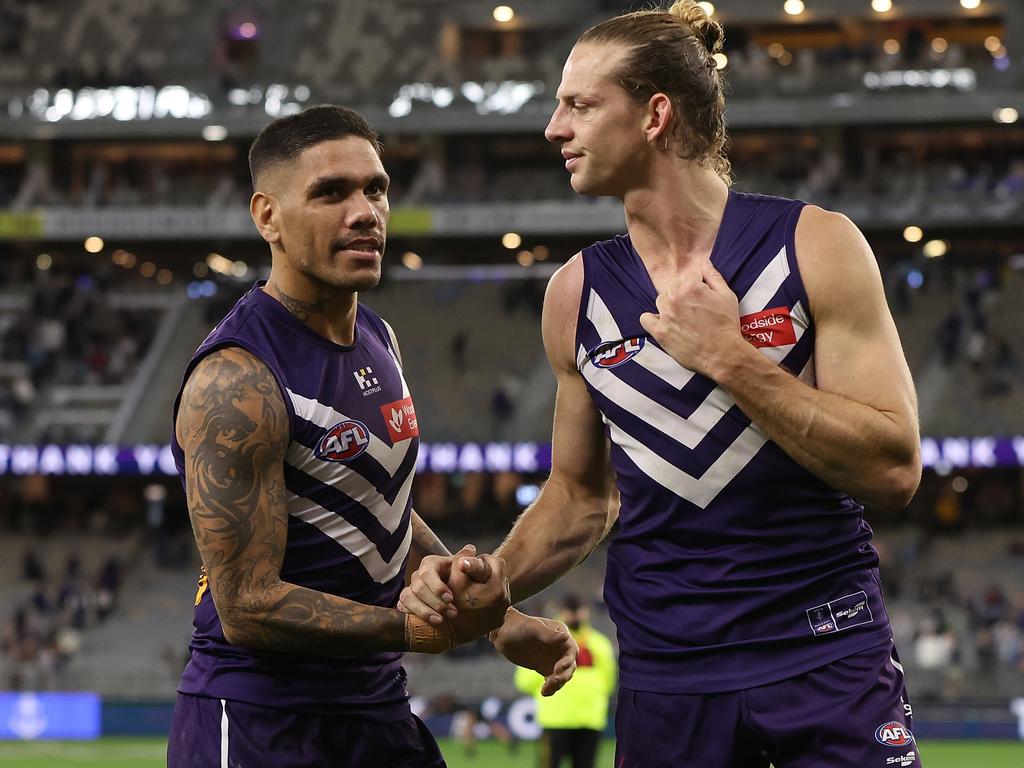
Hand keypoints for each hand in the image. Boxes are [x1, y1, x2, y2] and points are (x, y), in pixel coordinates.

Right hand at [398, 544, 493, 625]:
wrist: (465, 597)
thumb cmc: (469, 581)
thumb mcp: (475, 572)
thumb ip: (474, 563)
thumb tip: (470, 549)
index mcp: (432, 563)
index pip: (427, 572)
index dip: (437, 586)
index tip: (450, 598)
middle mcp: (420, 575)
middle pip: (418, 587)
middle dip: (434, 602)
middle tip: (451, 612)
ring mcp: (412, 588)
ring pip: (408, 597)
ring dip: (424, 611)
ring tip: (440, 621)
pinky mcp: (408, 602)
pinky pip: (402, 606)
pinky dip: (413, 614)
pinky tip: (426, 622)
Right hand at [444, 553, 511, 643]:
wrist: (447, 635)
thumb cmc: (450, 604)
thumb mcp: (455, 579)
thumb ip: (463, 560)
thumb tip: (470, 547)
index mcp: (497, 589)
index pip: (495, 562)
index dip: (481, 561)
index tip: (470, 565)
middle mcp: (505, 601)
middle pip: (499, 576)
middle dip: (485, 573)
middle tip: (471, 575)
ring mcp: (502, 613)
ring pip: (498, 589)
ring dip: (486, 586)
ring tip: (472, 589)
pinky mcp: (497, 621)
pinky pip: (496, 603)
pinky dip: (486, 599)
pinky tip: (474, 601)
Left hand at [491, 609, 576, 695]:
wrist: (502, 633)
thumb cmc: (518, 625)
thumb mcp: (533, 628)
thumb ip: (548, 634)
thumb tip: (565, 637)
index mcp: (561, 634)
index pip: (572, 650)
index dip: (568, 661)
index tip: (557, 669)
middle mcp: (559, 647)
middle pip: (570, 665)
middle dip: (564, 675)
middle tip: (552, 682)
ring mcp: (553, 658)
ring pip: (562, 675)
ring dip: (558, 684)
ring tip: (545, 690)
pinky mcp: (544, 667)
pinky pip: (552, 680)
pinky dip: (551, 688)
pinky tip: (544, 692)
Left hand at [639, 260, 746, 378]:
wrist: (723, 354)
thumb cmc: (727, 325)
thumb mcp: (727, 296)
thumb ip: (713, 276)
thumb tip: (704, 261)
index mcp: (692, 287)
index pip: (688, 276)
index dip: (697, 285)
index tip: (702, 296)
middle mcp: (675, 299)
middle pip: (672, 286)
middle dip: (682, 293)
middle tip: (694, 308)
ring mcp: (666, 316)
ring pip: (660, 300)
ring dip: (669, 304)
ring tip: (682, 316)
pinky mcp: (660, 332)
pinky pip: (645, 319)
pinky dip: (652, 319)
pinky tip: (662, 322)